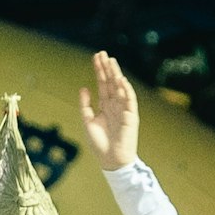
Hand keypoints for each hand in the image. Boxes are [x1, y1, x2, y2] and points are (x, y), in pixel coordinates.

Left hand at [81, 53, 141, 173]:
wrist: (110, 160)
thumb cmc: (99, 144)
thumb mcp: (87, 122)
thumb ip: (85, 106)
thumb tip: (84, 88)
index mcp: (105, 105)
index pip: (102, 84)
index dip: (99, 71)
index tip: (96, 57)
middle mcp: (115, 104)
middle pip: (111, 82)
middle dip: (107, 68)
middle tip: (103, 53)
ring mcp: (123, 109)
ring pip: (120, 88)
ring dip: (116, 74)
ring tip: (111, 61)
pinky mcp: (131, 117)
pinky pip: (129, 101)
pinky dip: (126, 90)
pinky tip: (121, 80)